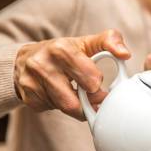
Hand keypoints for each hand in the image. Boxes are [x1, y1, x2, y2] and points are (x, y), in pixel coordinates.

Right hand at [14, 29, 130, 119]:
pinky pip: (49, 109)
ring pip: (62, 108)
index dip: (97, 84)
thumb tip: (125, 54)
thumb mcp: (88, 42)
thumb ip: (110, 41)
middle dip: (87, 101)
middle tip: (91, 95)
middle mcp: (41, 64)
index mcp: (60, 49)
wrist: (28, 56)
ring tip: (74, 91)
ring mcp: (30, 81)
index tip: (97, 82)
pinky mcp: (26, 96)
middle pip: (73, 101)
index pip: (89, 79)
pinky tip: (58, 93)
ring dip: (74, 104)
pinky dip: (58, 106)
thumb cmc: (65, 51)